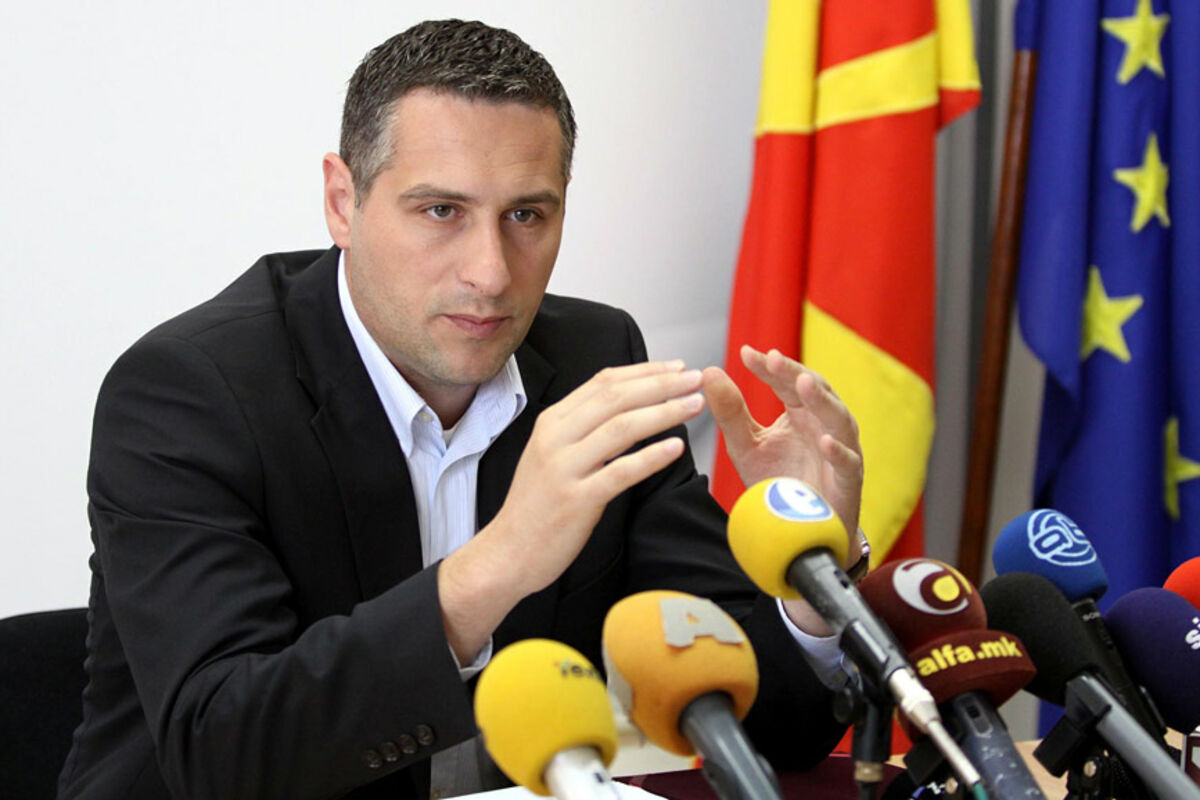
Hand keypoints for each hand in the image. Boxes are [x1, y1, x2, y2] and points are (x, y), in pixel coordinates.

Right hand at [439, 361, 705, 661]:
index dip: (644, 371)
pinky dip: (651, 458)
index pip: (603, 382)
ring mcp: (565, 468)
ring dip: (664, 412)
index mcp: (553, 421)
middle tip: (695, 378)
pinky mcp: (576, 500)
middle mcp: (556, 438)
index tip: (676, 366)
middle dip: (661, 384)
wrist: (509, 551)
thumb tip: (631, 404)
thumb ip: (584, 428)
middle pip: (616, 398)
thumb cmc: (539, 504)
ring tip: (695, 405)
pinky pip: (620, 472)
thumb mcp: (553, 453)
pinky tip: (676, 448)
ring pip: (621, 428)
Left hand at [702, 346, 862, 543]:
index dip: (769, 367)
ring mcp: (841, 450)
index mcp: (802, 412)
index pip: (786, 382)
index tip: (746, 353)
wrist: (797, 529)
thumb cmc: (778, 481)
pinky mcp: (849, 481)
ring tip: (802, 384)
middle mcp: (824, 425)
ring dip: (822, 401)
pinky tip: (824, 442)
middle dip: (795, 374)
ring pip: (838, 420)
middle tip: (773, 359)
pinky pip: (848, 462)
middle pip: (816, 390)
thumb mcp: (746, 446)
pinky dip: (838, 452)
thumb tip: (708, 372)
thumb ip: (730, 412)